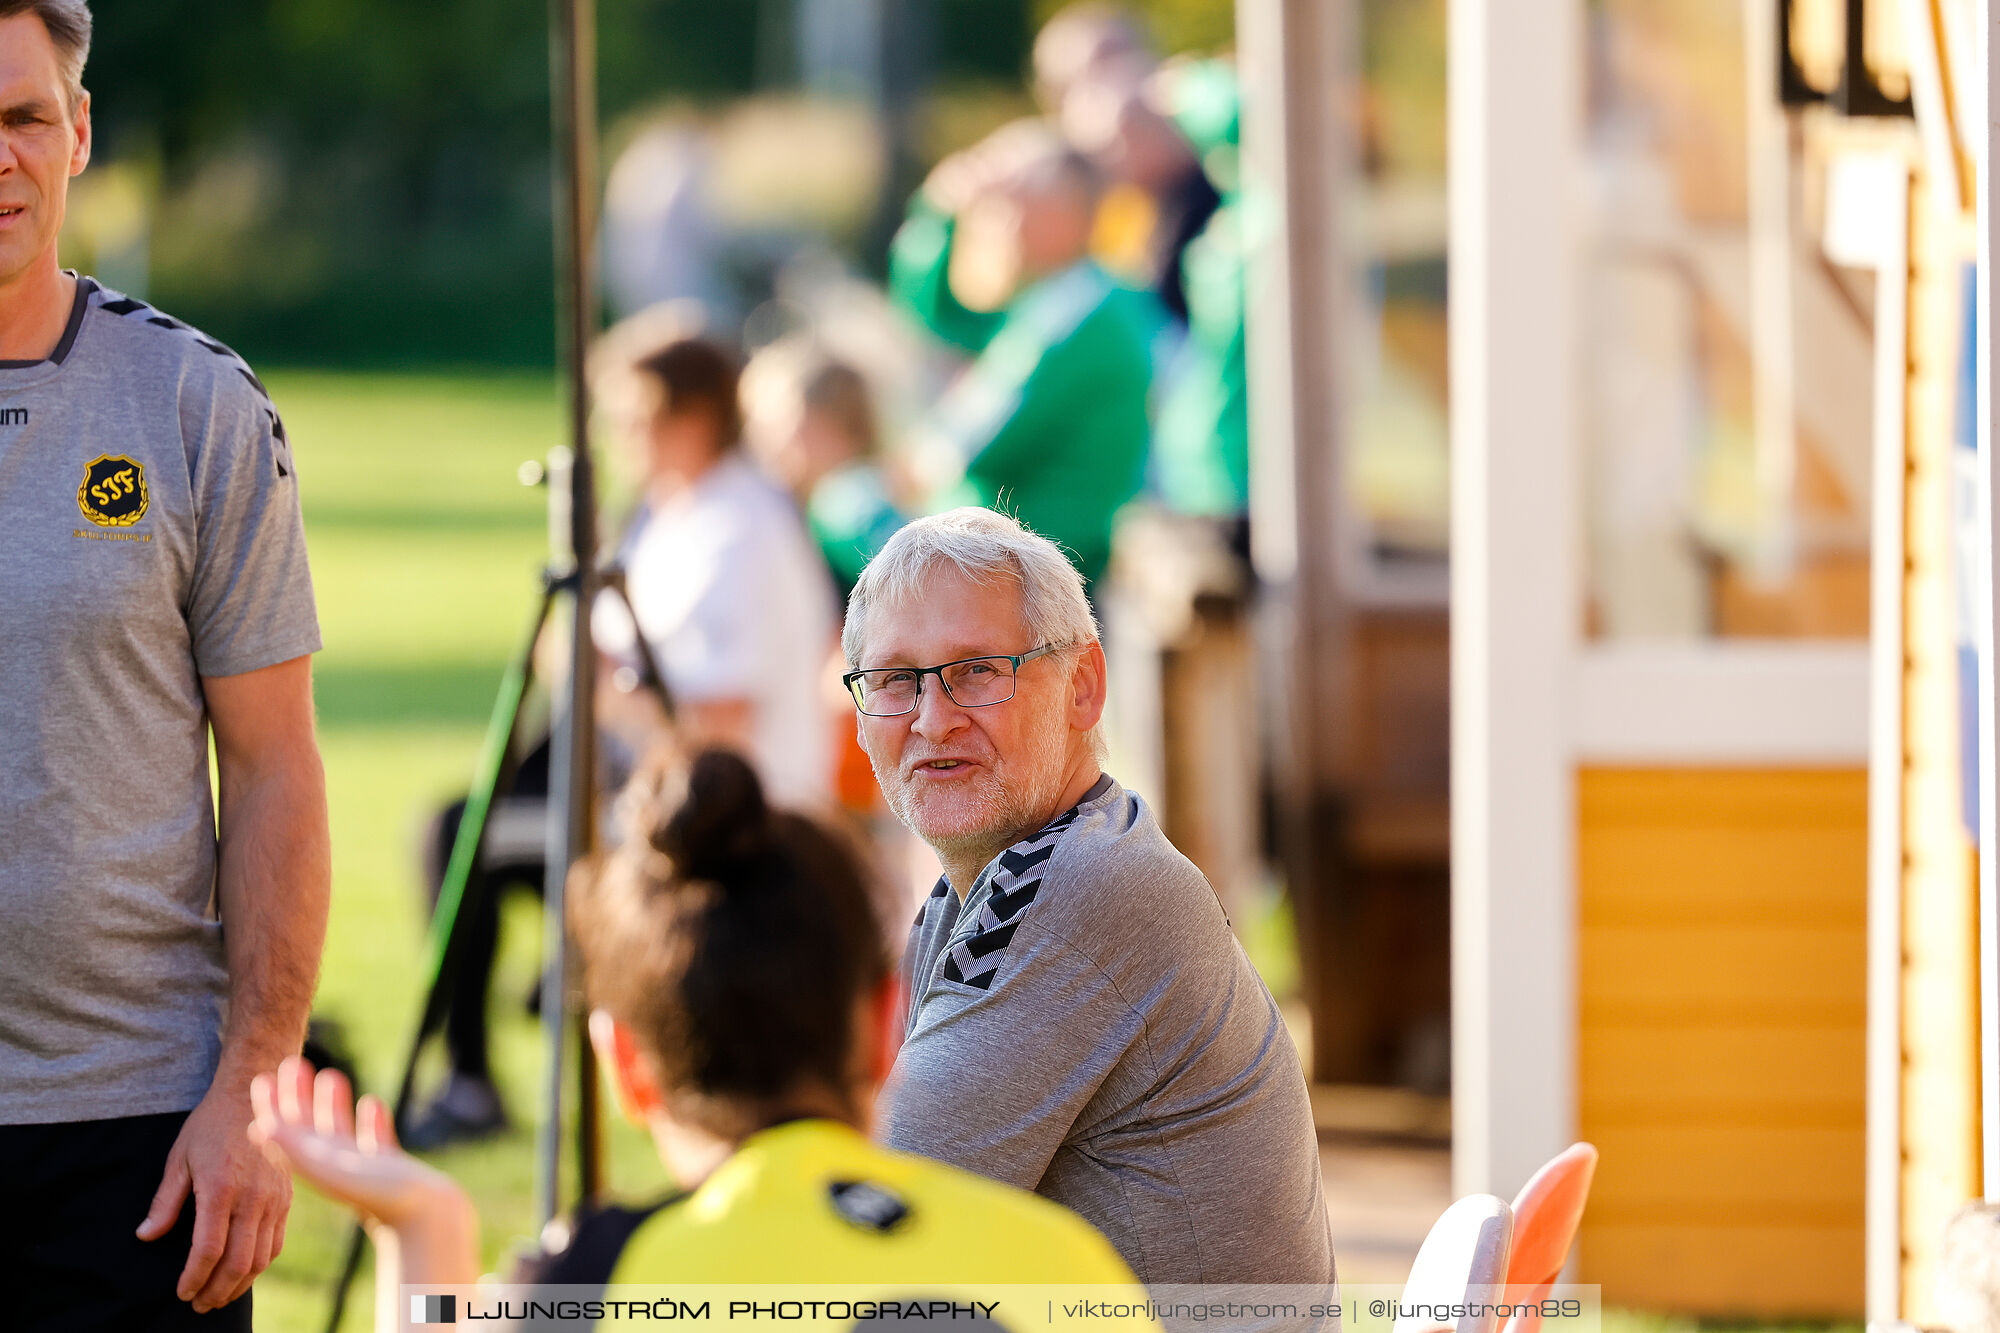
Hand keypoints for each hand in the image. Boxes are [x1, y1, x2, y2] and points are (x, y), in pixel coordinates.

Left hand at [136, 1075, 294, 1312]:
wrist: (254, 1093)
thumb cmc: (211, 1125)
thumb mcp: (179, 1158)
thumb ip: (165, 1201)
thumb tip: (147, 1235)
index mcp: (221, 1188)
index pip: (208, 1249)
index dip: (194, 1278)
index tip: (181, 1293)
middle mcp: (253, 1197)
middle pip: (238, 1261)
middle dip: (216, 1290)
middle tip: (198, 1304)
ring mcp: (275, 1198)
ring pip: (261, 1257)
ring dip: (239, 1283)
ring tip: (220, 1295)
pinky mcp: (288, 1196)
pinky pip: (277, 1242)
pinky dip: (260, 1264)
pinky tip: (244, 1270)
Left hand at [247, 1055, 458, 1232]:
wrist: (430, 1221)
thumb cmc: (381, 1196)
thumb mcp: (334, 1170)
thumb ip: (297, 1151)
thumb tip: (258, 1128)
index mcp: (316, 1170)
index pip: (284, 1135)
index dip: (271, 1108)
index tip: (263, 1079)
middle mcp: (336, 1168)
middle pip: (309, 1129)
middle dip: (298, 1098)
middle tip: (292, 1064)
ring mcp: (365, 1168)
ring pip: (342, 1132)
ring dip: (332, 1105)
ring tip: (330, 1076)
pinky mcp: (393, 1169)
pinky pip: (377, 1141)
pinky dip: (372, 1122)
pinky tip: (372, 1104)